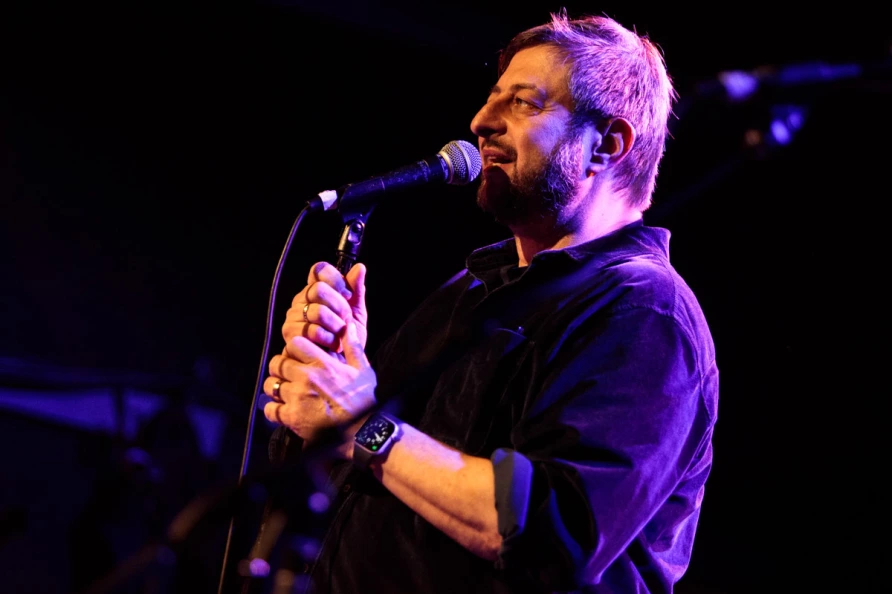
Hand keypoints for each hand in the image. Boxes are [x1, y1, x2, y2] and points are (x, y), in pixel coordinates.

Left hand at [264, 319, 375, 452]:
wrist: (363, 432)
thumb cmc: (365, 401)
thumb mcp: (363, 369)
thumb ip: (353, 346)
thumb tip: (349, 326)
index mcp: (322, 364)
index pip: (294, 344)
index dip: (293, 348)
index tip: (298, 355)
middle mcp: (306, 378)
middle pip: (277, 363)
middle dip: (281, 366)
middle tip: (288, 374)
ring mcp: (297, 398)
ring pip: (270, 385)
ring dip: (274, 387)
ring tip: (283, 391)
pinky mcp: (292, 418)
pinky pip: (270, 409)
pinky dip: (272, 409)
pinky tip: (281, 409)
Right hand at [283, 262, 367, 354]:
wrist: (341, 365)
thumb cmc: (347, 339)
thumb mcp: (356, 313)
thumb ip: (356, 291)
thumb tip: (360, 267)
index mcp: (315, 291)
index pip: (318, 270)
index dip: (335, 278)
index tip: (348, 294)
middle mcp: (301, 301)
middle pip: (318, 289)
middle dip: (339, 306)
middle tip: (346, 319)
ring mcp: (293, 317)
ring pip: (318, 311)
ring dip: (336, 325)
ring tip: (341, 335)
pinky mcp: (291, 335)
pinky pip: (314, 331)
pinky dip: (330, 340)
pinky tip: (334, 345)